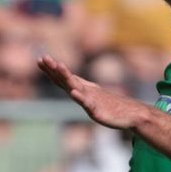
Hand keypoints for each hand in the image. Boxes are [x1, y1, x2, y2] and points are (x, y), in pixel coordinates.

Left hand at [39, 55, 154, 129]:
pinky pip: (88, 104)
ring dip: (67, 76)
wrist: (130, 113)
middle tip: (44, 57)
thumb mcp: (92, 96)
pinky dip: (81, 97)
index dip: (51, 70)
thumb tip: (69, 86)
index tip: (39, 59)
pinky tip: (74, 92)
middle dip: (55, 69)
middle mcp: (85, 91)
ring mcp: (91, 99)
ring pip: (77, 86)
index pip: (62, 78)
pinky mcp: (98, 110)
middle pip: (66, 79)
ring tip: (58, 66)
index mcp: (82, 89)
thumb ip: (81, 90)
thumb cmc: (110, 105)